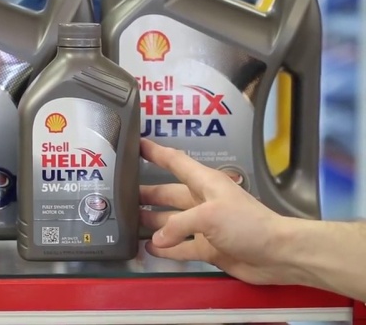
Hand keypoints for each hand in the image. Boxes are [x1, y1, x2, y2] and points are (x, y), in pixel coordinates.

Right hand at [139, 138, 297, 285]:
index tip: (136, 144)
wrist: (278, 254)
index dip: (156, 152)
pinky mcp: (209, 247)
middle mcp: (202, 201)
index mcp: (204, 183)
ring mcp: (205, 226)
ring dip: (152, 222)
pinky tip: (150, 248)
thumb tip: (155, 239)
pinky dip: (166, 248)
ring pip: (171, 221)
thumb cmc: (247, 224)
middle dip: (147, 193)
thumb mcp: (208, 215)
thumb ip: (176, 225)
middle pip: (168, 193)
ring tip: (129, 223)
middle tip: (122, 194)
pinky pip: (181, 247)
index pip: (175, 162)